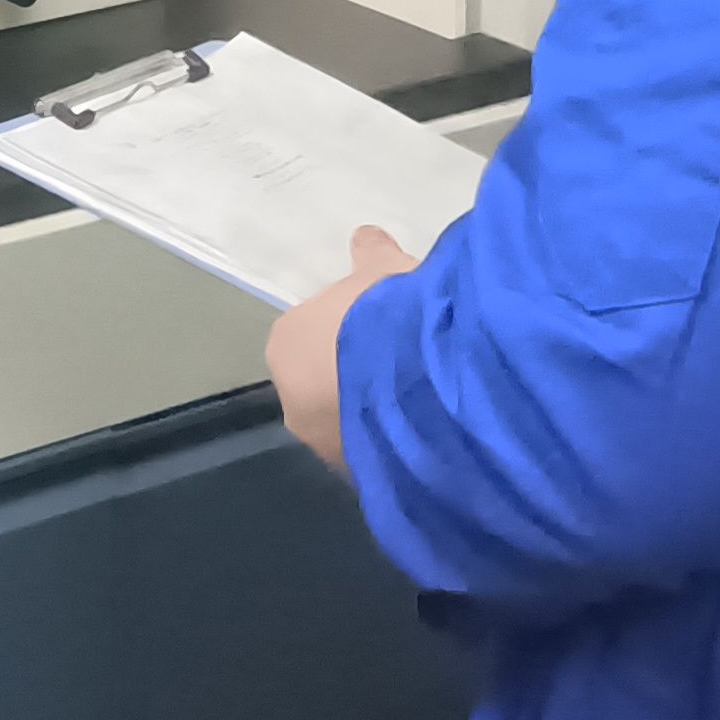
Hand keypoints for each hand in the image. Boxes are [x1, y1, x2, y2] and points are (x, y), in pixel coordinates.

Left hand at [265, 225, 416, 479]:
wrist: (424, 382)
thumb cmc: (390, 315)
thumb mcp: (386, 269)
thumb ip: (373, 255)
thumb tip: (366, 238)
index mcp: (288, 346)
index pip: (306, 336)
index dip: (344, 328)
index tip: (378, 324)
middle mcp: (294, 403)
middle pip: (323, 385)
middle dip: (357, 377)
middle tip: (402, 361)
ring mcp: (326, 448)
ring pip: (350, 426)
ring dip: (379, 415)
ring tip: (425, 396)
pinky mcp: (363, 480)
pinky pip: (379, 456)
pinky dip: (399, 444)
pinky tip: (431, 427)